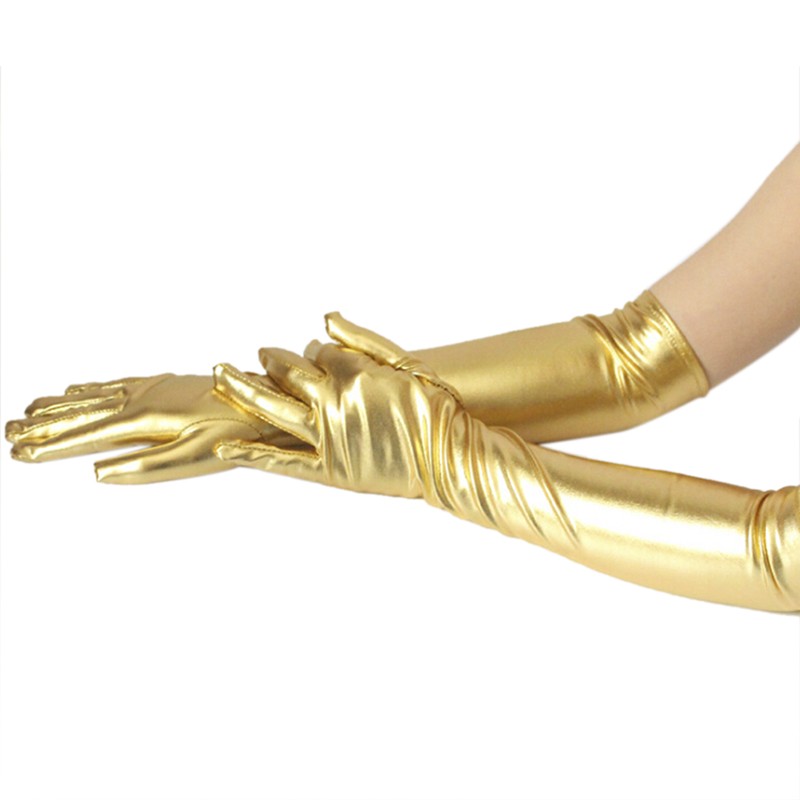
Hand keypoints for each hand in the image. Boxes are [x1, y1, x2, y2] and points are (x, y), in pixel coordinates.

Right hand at [6, 372, 296, 483]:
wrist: (264, 402)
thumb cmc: (234, 435)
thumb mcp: (194, 459)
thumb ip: (145, 467)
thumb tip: (98, 472)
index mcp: (146, 421)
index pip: (88, 435)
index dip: (51, 445)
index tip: (18, 451)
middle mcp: (142, 400)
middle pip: (84, 413)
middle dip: (44, 425)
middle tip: (7, 431)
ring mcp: (151, 389)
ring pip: (95, 396)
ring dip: (60, 405)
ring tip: (27, 410)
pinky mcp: (163, 384)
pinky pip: (117, 384)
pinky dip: (90, 388)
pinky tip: (76, 389)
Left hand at [213, 313, 465, 499]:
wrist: (452, 459)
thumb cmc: (438, 408)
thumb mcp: (409, 363)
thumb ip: (364, 339)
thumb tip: (325, 318)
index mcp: (354, 373)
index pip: (319, 353)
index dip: (316, 351)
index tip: (317, 354)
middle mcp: (334, 402)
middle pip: (289, 373)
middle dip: (274, 360)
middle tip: (261, 354)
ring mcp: (327, 437)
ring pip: (273, 408)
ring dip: (243, 388)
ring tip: (219, 373)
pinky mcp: (328, 471)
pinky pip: (282, 463)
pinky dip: (252, 456)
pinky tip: (224, 447)